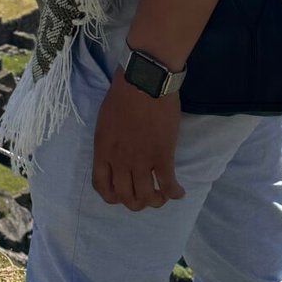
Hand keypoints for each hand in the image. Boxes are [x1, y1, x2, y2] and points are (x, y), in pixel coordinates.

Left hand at [91, 71, 186, 210]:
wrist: (145, 79)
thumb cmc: (124, 92)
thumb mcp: (105, 119)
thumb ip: (108, 141)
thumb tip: (114, 152)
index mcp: (103, 149)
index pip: (101, 186)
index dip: (112, 196)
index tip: (120, 196)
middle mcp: (120, 160)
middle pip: (125, 196)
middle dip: (135, 202)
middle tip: (144, 196)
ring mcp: (141, 160)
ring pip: (146, 196)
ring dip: (155, 202)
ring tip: (161, 197)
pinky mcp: (163, 155)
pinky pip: (168, 185)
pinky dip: (174, 193)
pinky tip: (179, 192)